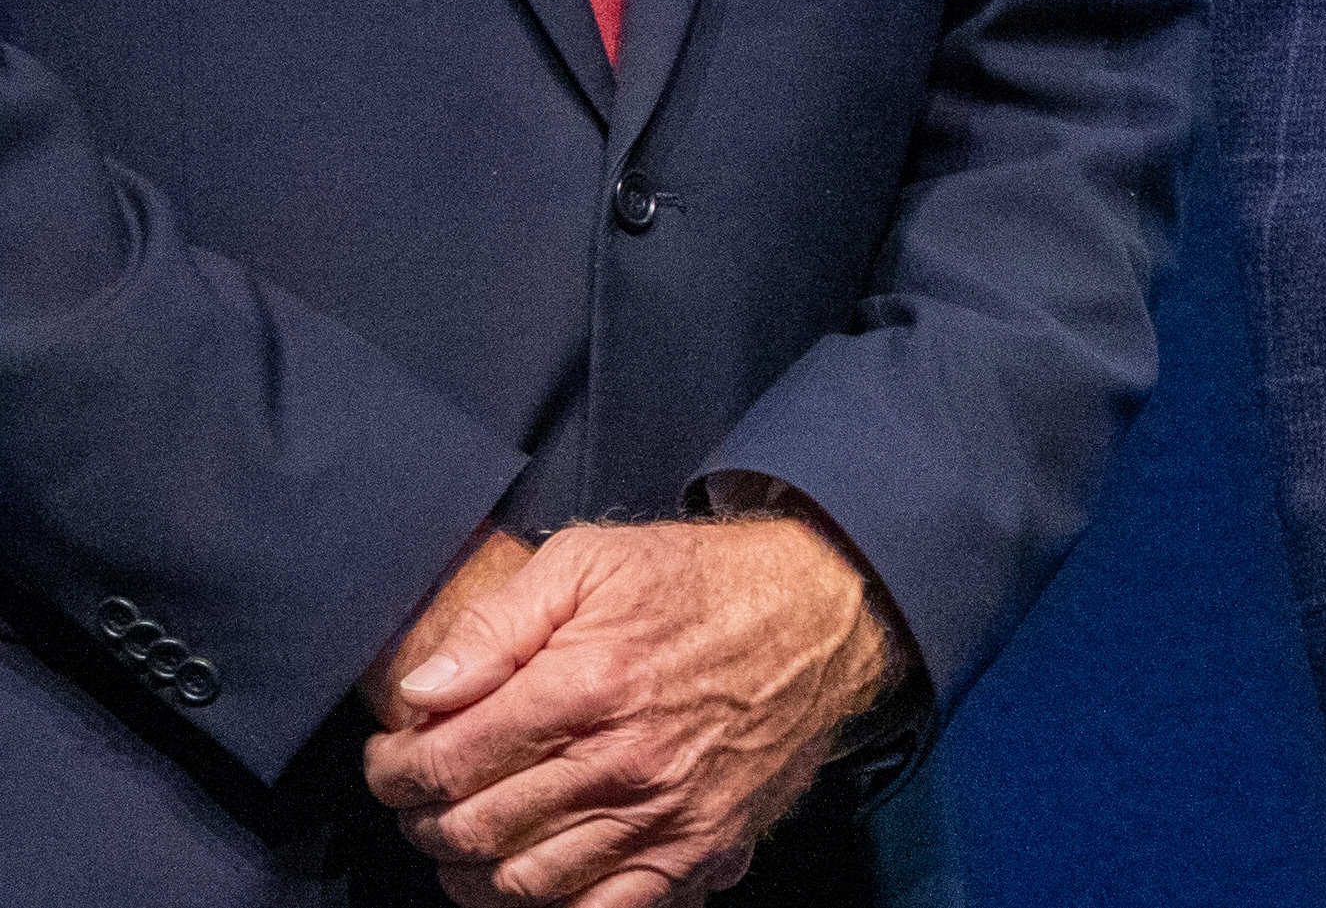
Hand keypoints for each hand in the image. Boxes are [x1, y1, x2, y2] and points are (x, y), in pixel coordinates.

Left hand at [363, 513, 906, 906]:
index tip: (390, 758)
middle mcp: (621, 761)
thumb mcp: (592, 560)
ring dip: (468, 872)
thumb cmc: (704, 581)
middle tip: (419, 797)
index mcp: (586, 685)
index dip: (393, 770)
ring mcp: (662, 813)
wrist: (823, 610)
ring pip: (522, 884)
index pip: (445, 762)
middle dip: (422, 820)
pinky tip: (526, 876)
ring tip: (462, 837)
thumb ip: (496, 624)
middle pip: (473, 829)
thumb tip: (421, 692)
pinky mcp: (698, 845)